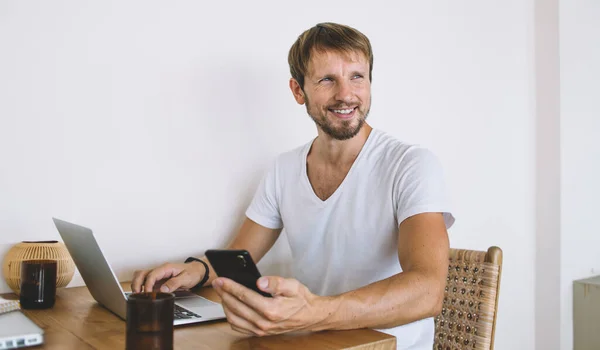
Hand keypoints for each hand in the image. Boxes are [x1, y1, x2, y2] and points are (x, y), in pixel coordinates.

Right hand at [131, 261, 204, 292]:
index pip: (152, 275)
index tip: (147, 293)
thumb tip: (163, 289)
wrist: (197, 271)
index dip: (147, 284)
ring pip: (142, 276)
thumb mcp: (186, 278)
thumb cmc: (192, 273)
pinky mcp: (158, 281)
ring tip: (137, 295)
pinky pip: (146, 282)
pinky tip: (144, 295)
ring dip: (137, 284)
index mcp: (166, 268)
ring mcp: (158, 275)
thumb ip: (174, 283)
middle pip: (142, 273)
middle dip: (136, 283)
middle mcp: (160, 270)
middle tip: (137, 294)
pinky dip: (141, 287)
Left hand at [212, 276, 328, 335]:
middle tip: (217, 283)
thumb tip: (261, 281)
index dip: (230, 286)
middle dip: (224, 293)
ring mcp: (261, 330)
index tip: (221, 279)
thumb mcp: (292, 285)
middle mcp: (264, 322)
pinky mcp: (260, 333)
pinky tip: (230, 306)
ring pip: (234, 319)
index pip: (244, 296)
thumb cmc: (300, 300)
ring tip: (222, 293)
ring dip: (225, 305)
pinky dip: (231, 317)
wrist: (309, 316)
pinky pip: (239, 327)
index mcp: (271, 310)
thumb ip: (276, 282)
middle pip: (236, 307)